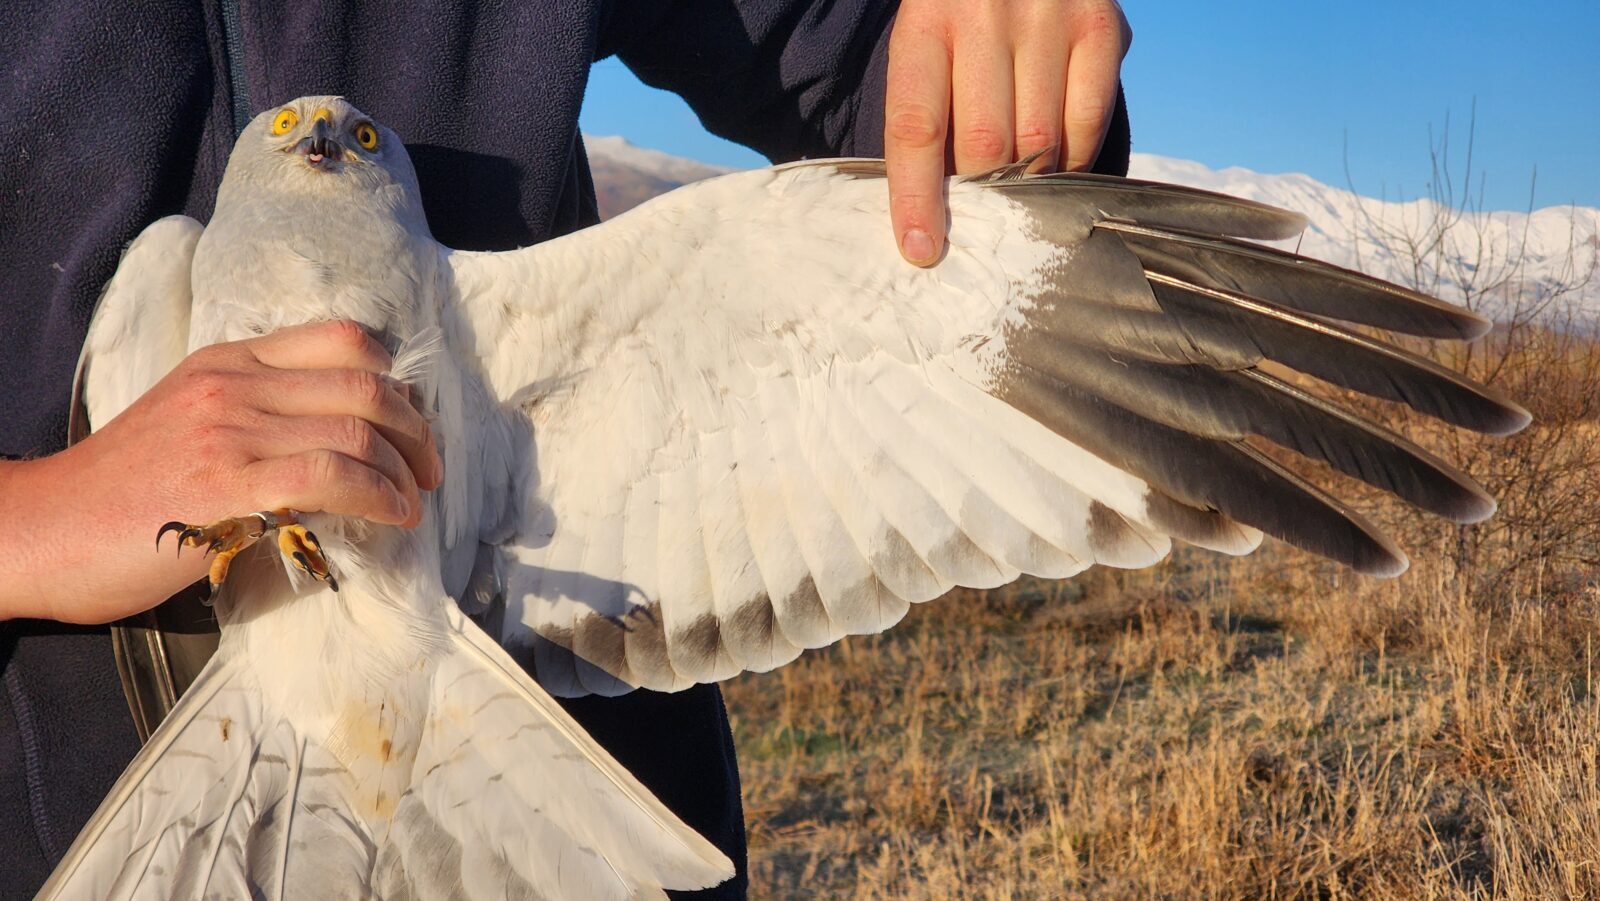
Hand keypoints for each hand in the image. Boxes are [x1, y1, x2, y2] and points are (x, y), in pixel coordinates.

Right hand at [3, 320, 443, 623]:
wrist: (39, 528)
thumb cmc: (118, 492)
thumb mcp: (189, 424)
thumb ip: (256, 418)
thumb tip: (335, 443)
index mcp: (229, 361)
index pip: (341, 340)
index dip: (396, 381)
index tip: (410, 426)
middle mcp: (234, 384)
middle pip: (364, 384)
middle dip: (416, 430)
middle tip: (429, 472)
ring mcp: (230, 430)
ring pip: (356, 428)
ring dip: (404, 471)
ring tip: (413, 502)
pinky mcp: (226, 483)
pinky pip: (330, 474)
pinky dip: (379, 495)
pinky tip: (393, 517)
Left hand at [884, 0, 1131, 264]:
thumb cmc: (963, 9)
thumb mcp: (928, 39)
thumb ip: (928, 108)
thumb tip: (931, 209)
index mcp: (925, 20)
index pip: (916, 127)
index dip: (916, 197)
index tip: (921, 250)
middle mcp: (986, 13)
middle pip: (983, 143)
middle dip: (979, 193)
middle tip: (980, 218)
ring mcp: (1050, 16)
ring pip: (1039, 141)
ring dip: (1027, 183)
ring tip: (1018, 190)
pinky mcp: (1102, 25)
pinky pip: (1088, 122)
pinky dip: (1074, 160)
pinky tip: (1059, 164)